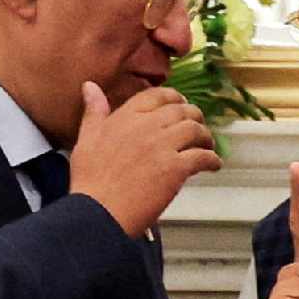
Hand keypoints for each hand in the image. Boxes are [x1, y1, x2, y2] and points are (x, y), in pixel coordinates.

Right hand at [69, 81, 221, 236]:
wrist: (97, 212)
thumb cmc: (89, 180)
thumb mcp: (86, 138)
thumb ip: (94, 111)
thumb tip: (90, 85)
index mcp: (126, 116)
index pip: (157, 95)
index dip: (174, 98)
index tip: (181, 104)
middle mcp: (147, 126)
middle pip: (181, 111)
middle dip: (194, 117)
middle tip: (198, 127)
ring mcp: (163, 146)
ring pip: (195, 130)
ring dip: (205, 137)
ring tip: (207, 146)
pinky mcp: (175, 168)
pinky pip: (202, 156)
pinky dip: (212, 159)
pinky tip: (213, 165)